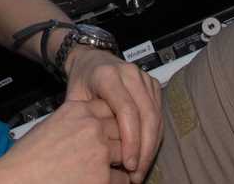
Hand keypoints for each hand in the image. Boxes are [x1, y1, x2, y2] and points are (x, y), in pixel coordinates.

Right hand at [0, 98, 128, 183]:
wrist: (17, 179)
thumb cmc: (28, 157)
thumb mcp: (52, 124)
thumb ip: (76, 121)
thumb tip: (93, 125)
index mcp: (78, 110)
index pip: (110, 108)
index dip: (112, 123)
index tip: (111, 132)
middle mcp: (91, 126)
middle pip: (121, 130)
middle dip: (120, 142)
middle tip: (116, 154)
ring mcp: (99, 151)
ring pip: (127, 153)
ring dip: (121, 163)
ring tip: (109, 169)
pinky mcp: (102, 177)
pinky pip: (123, 179)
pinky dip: (117, 182)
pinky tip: (102, 181)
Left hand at [64, 48, 163, 182]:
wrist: (90, 60)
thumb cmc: (81, 82)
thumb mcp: (74, 98)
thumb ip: (84, 120)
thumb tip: (95, 153)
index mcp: (107, 75)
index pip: (126, 110)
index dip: (131, 140)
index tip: (128, 165)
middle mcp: (129, 73)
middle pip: (147, 115)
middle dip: (145, 149)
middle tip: (137, 174)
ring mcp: (143, 77)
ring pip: (157, 116)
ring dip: (151, 146)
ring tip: (141, 169)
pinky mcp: (152, 84)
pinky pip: (159, 114)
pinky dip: (154, 137)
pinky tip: (145, 154)